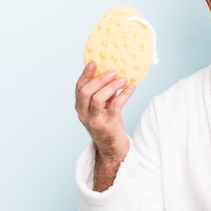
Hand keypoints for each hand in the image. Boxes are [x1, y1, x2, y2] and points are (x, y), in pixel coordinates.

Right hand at [75, 61, 133, 189]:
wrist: (113, 148)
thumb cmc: (109, 123)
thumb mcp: (103, 107)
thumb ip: (104, 92)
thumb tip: (114, 71)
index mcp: (81, 107)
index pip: (79, 88)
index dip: (85, 74)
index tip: (94, 62)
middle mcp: (84, 114)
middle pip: (86, 92)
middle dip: (100, 79)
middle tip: (114, 71)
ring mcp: (94, 121)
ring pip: (98, 99)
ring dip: (112, 86)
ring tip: (124, 79)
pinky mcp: (107, 126)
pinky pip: (115, 106)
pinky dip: (124, 95)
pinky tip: (132, 88)